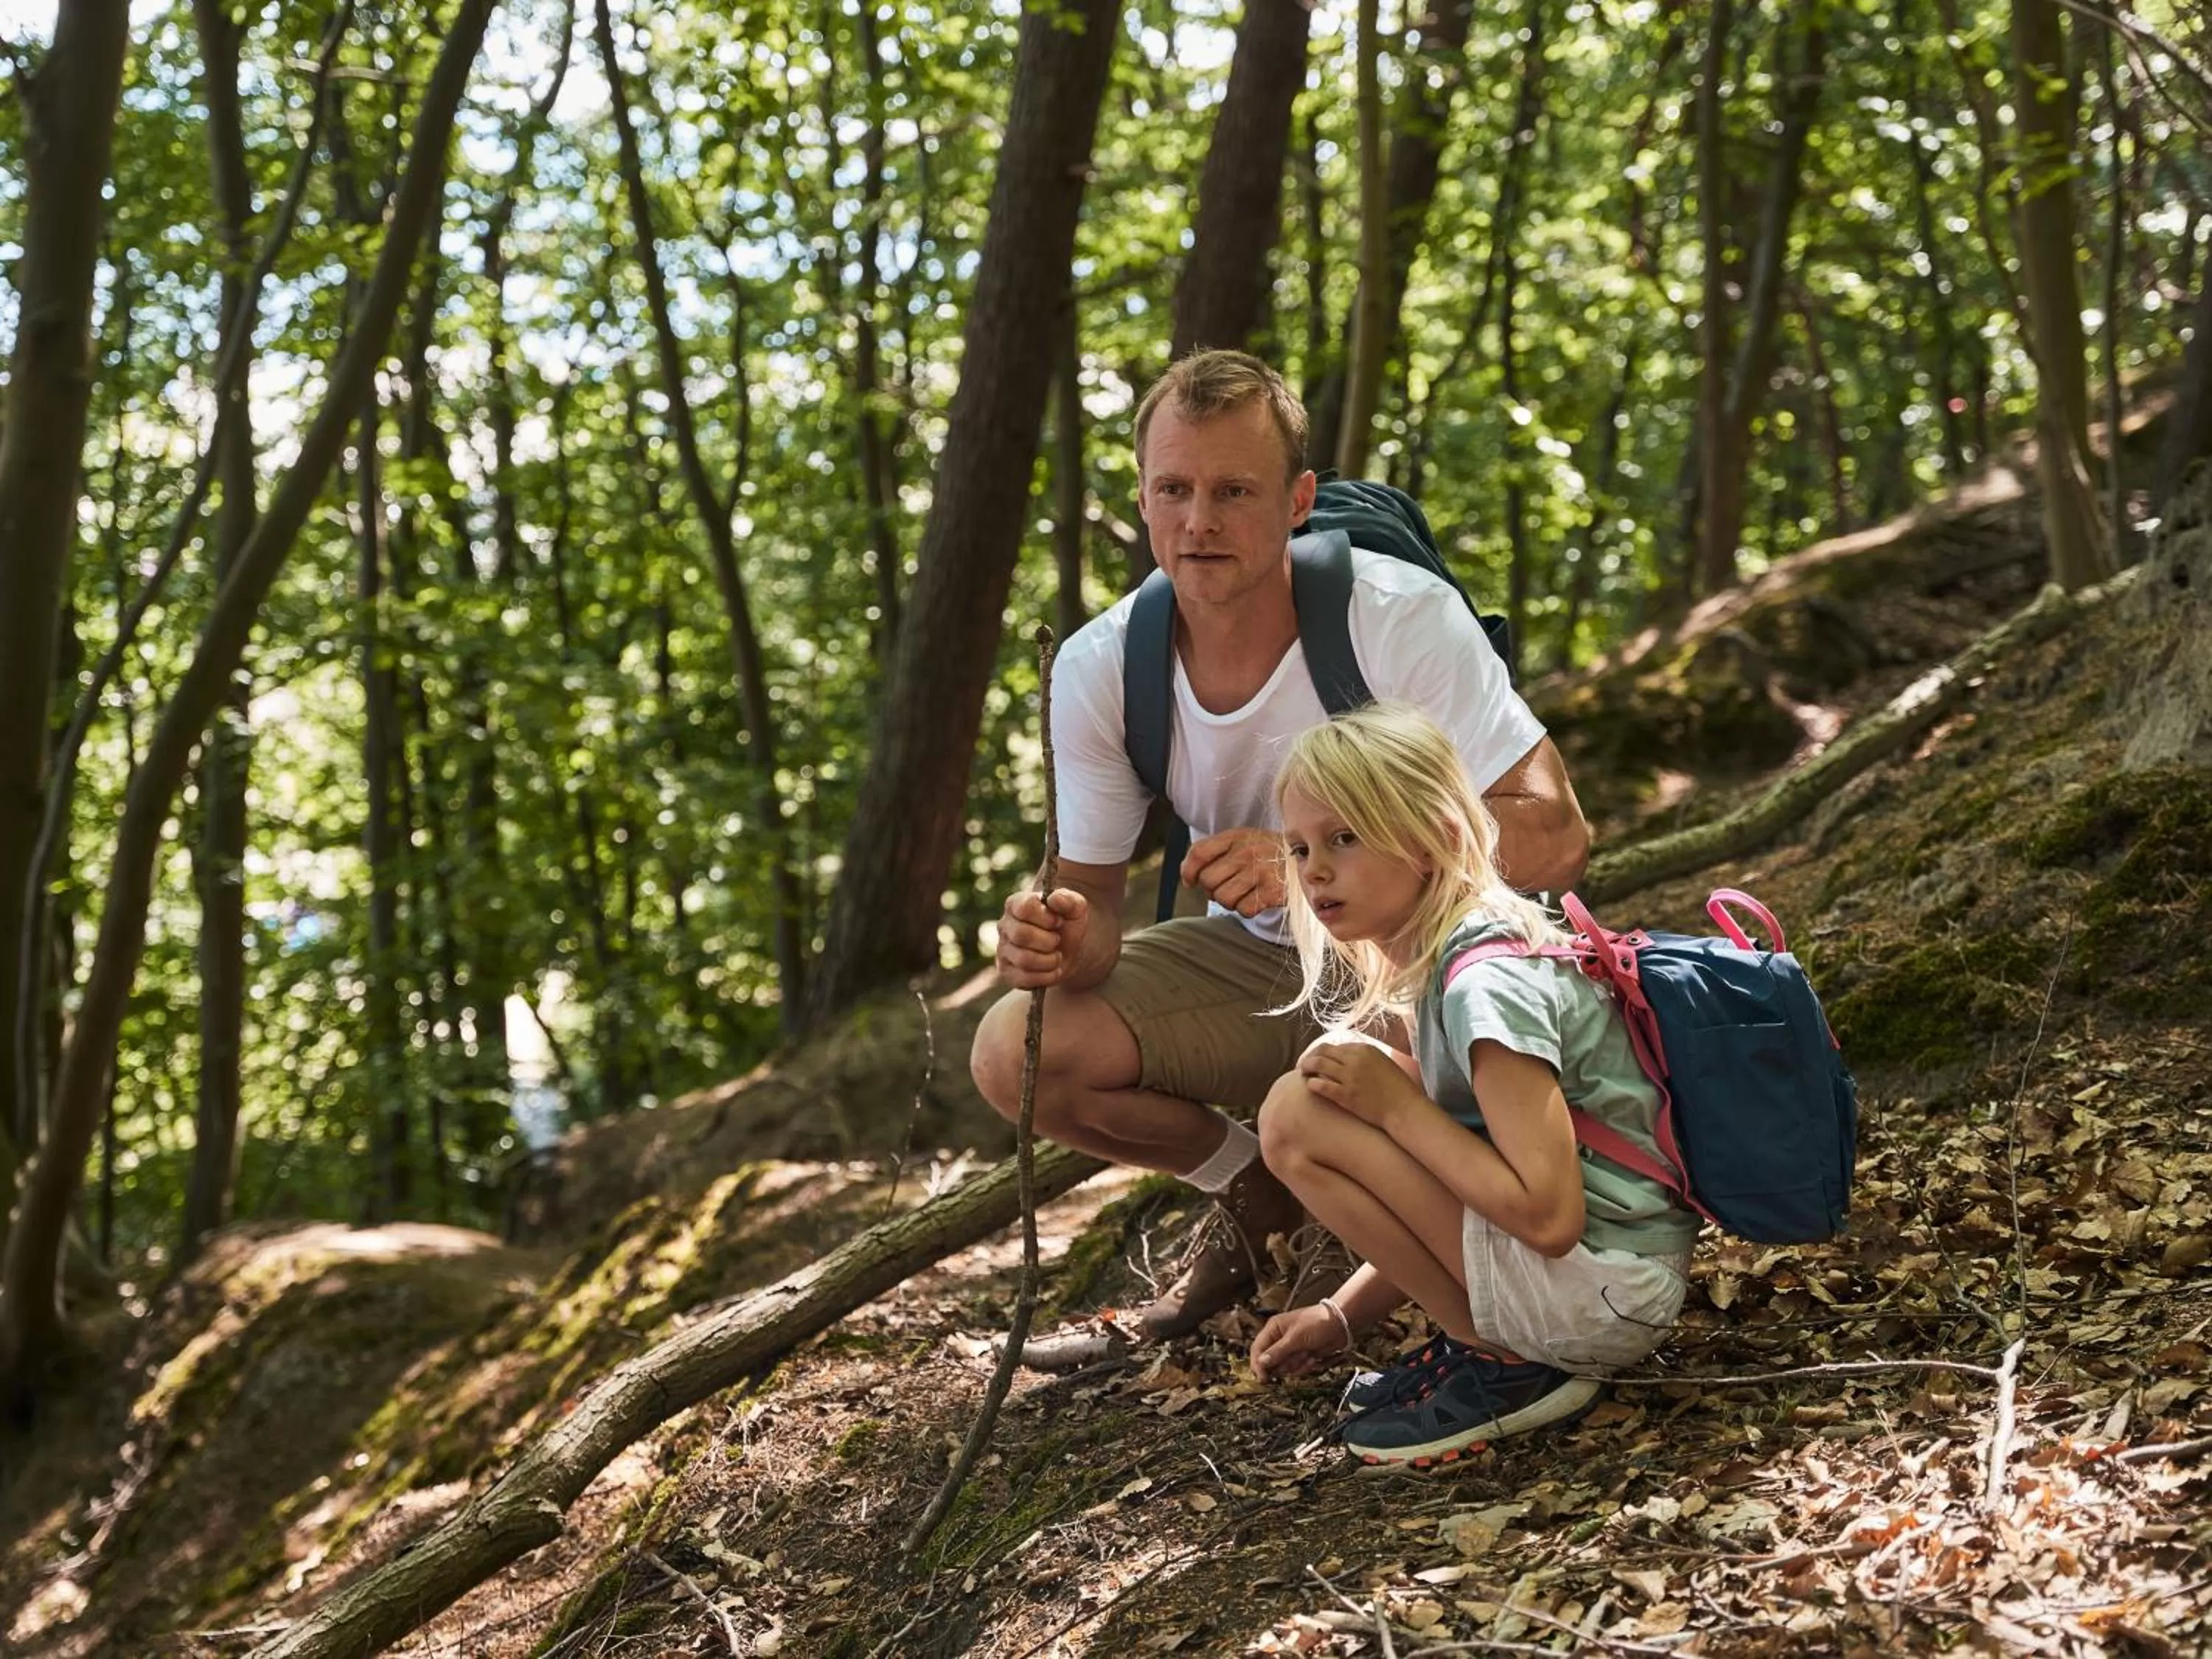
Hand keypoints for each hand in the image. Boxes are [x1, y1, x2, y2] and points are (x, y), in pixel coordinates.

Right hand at [994, 887, 1088, 988]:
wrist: (1068, 951)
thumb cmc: (1067, 925)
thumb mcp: (1075, 909)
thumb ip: (1069, 900)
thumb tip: (1054, 899)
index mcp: (1016, 903)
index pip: (1024, 908)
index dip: (1046, 918)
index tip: (1058, 922)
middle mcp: (1004, 925)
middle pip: (1021, 935)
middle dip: (1048, 941)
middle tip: (1057, 940)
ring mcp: (1003, 950)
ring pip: (1023, 959)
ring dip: (1049, 960)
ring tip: (1057, 956)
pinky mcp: (1006, 972)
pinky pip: (1024, 979)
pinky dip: (1046, 977)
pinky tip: (1053, 970)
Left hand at [1181, 827, 1286, 916]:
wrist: (1310, 858)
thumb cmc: (1269, 853)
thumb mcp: (1243, 841)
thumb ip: (1215, 851)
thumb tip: (1188, 878)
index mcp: (1236, 836)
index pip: (1199, 853)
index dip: (1188, 871)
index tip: (1190, 882)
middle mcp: (1247, 852)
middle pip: (1207, 880)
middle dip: (1212, 890)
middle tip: (1227, 887)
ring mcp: (1260, 871)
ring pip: (1223, 898)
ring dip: (1229, 902)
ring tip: (1243, 893)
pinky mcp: (1273, 891)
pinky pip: (1244, 909)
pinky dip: (1247, 909)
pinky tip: (1257, 898)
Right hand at [1251, 1303, 1349, 1381]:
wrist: (1340, 1325)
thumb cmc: (1317, 1324)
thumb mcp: (1296, 1337)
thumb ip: (1278, 1351)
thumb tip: (1261, 1363)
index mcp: (1274, 1329)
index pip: (1258, 1349)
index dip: (1258, 1364)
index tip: (1263, 1378)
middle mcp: (1279, 1339)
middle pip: (1271, 1361)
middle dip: (1284, 1364)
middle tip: (1297, 1359)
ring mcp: (1291, 1349)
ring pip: (1285, 1367)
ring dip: (1296, 1364)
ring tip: (1308, 1354)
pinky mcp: (1301, 1356)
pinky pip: (1297, 1368)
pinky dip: (1305, 1366)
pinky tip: (1313, 1357)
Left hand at [1298, 1031, 1425, 1128]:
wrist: (1404, 1108)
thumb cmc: (1397, 1087)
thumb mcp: (1382, 1062)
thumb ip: (1364, 1056)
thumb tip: (1346, 1055)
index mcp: (1364, 1049)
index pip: (1335, 1045)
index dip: (1323, 1052)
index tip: (1318, 1057)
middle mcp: (1355, 1059)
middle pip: (1322, 1051)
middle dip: (1310, 1056)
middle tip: (1304, 1064)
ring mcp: (1349, 1077)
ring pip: (1318, 1065)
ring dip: (1306, 1067)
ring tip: (1302, 1072)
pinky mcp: (1345, 1095)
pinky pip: (1321, 1085)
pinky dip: (1312, 1083)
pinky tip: (1310, 1085)